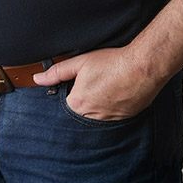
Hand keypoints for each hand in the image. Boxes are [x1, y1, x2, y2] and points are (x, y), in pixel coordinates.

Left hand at [33, 46, 166, 121]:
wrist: (145, 66)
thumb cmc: (113, 63)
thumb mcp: (80, 63)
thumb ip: (57, 72)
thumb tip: (38, 78)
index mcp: (78, 103)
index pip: (65, 106)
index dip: (70, 96)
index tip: (78, 88)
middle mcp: (93, 115)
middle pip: (81, 113)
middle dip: (84, 102)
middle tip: (95, 87)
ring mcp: (110, 119)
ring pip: (97, 117)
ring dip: (98, 107)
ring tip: (106, 89)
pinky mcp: (125, 118)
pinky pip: (113, 117)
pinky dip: (113, 108)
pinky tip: (117, 95)